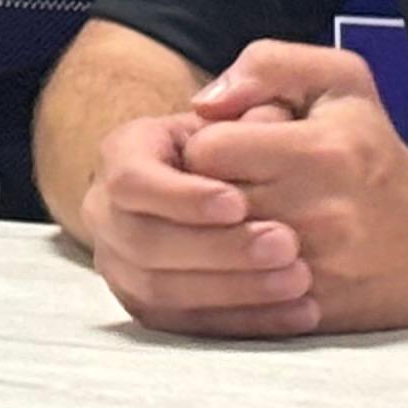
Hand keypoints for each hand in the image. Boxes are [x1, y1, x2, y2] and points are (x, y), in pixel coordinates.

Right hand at [70, 107, 318, 337]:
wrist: (243, 183)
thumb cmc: (252, 135)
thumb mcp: (260, 93)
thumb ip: (254, 80)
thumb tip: (215, 104)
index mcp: (123, 153)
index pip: (132, 180)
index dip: (181, 198)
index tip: (238, 201)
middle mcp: (109, 212)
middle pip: (145, 243)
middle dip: (218, 249)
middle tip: (285, 244)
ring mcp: (123, 265)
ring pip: (162, 292)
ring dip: (233, 290)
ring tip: (298, 279)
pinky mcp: (151, 308)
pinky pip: (187, 327)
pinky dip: (242, 323)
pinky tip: (297, 313)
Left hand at [183, 40, 407, 334]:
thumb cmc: (375, 154)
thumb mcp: (340, 82)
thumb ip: (268, 66)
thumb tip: (205, 103)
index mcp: (320, 152)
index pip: (209, 149)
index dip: (206, 144)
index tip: (226, 148)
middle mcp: (317, 214)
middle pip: (205, 205)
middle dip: (203, 192)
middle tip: (226, 186)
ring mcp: (312, 272)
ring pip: (214, 255)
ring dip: (212, 237)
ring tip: (235, 221)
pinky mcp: (307, 315)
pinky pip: (233, 302)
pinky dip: (227, 282)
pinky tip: (243, 261)